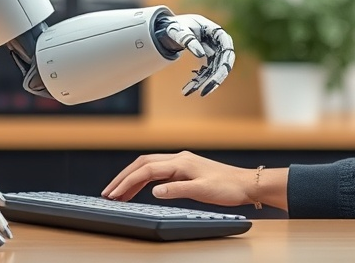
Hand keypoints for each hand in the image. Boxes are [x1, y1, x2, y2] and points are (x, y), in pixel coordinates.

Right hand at [102, 151, 282, 208]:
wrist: (246, 184)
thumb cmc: (228, 187)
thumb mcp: (202, 191)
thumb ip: (177, 190)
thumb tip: (154, 191)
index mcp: (180, 162)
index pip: (146, 170)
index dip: (128, 182)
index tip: (115, 194)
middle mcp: (178, 159)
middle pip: (142, 164)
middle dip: (123, 178)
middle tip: (108, 193)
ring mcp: (181, 163)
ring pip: (148, 167)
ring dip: (132, 179)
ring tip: (118, 194)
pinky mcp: (184, 170)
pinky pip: (157, 172)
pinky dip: (144, 180)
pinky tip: (139, 190)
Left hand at [160, 14, 234, 95]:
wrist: (176, 27)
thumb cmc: (179, 26)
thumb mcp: (179, 31)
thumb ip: (188, 39)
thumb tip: (200, 55)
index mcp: (217, 32)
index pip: (227, 51)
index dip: (223, 66)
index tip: (213, 80)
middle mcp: (220, 43)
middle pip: (223, 64)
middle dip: (214, 80)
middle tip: (202, 92)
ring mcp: (217, 52)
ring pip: (215, 71)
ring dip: (203, 83)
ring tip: (187, 91)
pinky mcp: (210, 60)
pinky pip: (207, 72)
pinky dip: (198, 81)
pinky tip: (187, 89)